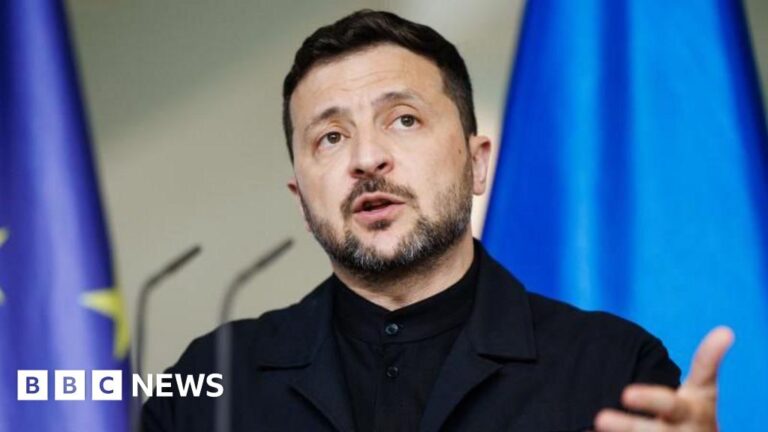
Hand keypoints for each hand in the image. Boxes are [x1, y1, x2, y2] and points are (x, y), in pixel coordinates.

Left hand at [594, 326, 733, 430]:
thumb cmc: (694, 412)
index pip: (669, 403)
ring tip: (591, 428)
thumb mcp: (705, 389)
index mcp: (690, 411)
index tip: (626, 394)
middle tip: (600, 418)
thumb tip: (724, 331)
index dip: (649, 399)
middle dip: (627, 426)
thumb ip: (708, 361)